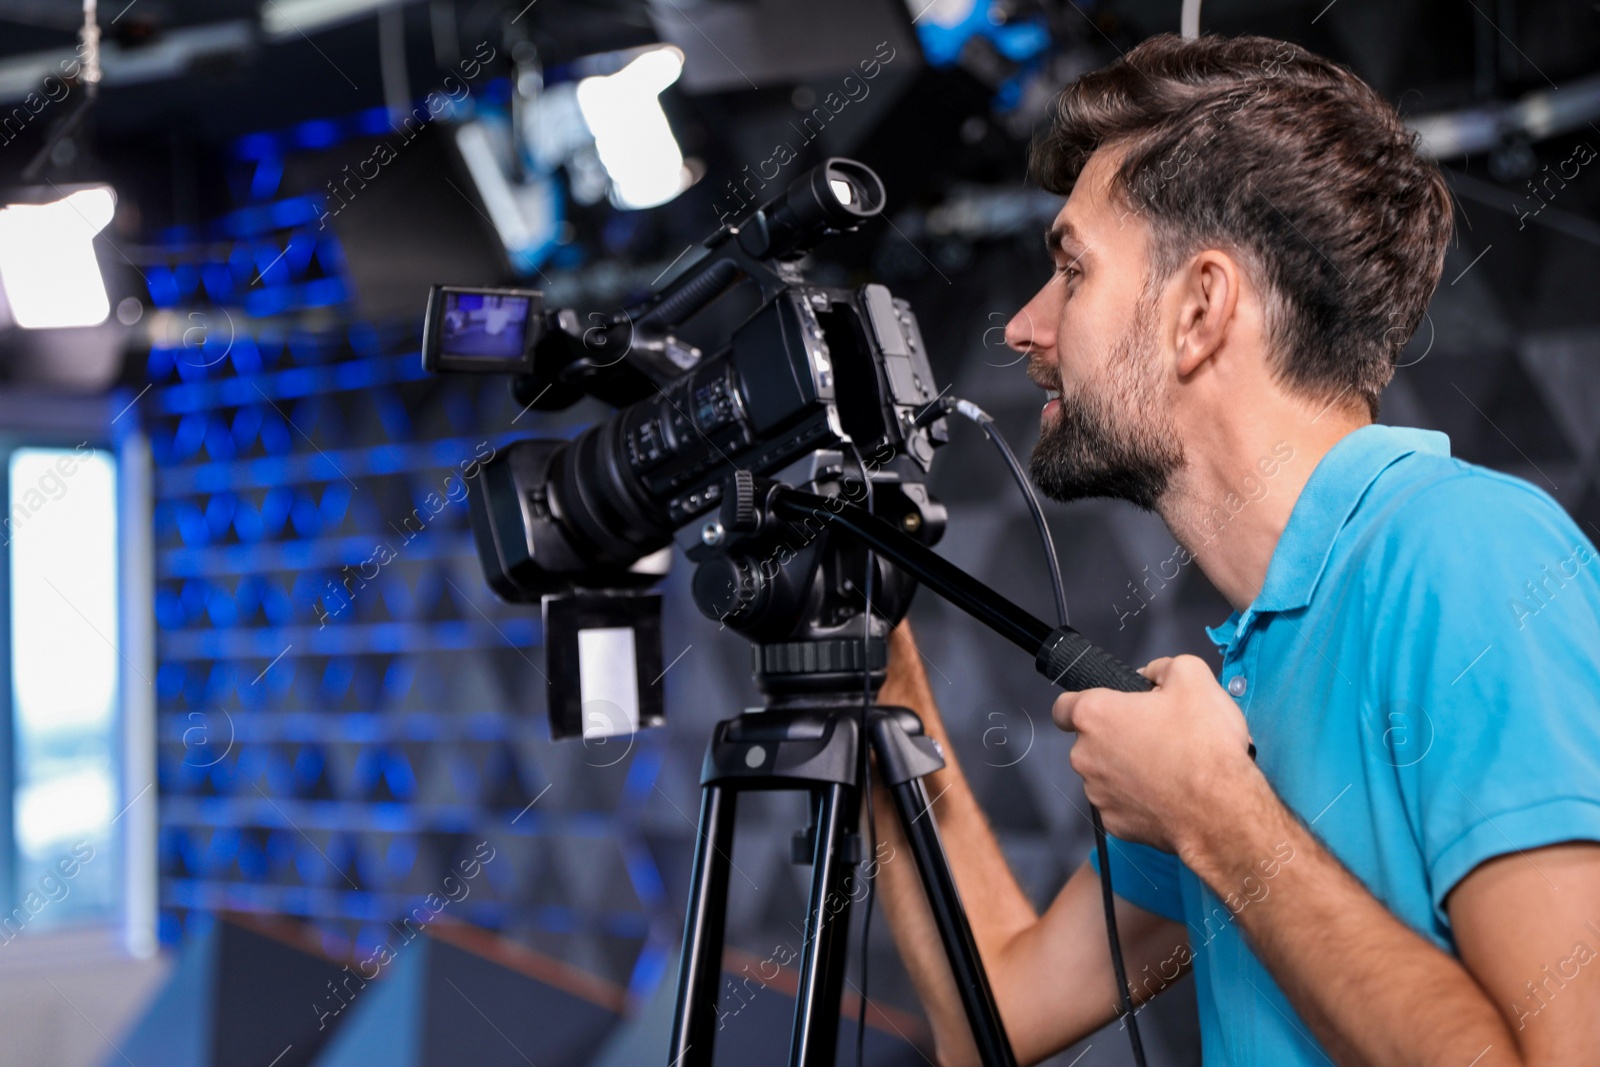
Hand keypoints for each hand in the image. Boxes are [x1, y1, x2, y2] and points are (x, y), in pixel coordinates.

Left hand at [1051, 655, 1259, 853]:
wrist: (1221, 810)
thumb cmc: (1204, 747)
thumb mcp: (1193, 678)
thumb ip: (1163, 667)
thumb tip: (1152, 674)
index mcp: (1095, 716)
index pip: (1063, 707)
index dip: (1084, 703)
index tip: (1107, 708)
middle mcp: (1086, 756)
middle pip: (1090, 741)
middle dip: (1118, 735)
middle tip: (1157, 734)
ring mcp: (1098, 793)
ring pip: (1105, 773)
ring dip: (1127, 767)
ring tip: (1169, 765)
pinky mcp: (1115, 822)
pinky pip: (1121, 802)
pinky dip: (1139, 797)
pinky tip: (1168, 791)